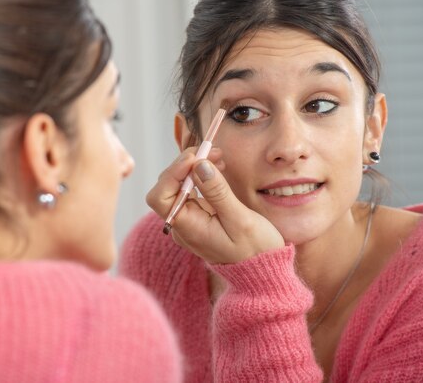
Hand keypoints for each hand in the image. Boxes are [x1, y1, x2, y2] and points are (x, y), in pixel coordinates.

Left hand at [146, 147, 284, 263]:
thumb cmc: (255, 250)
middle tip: (211, 150)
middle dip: (186, 164)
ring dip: (194, 166)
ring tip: (217, 155)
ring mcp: (189, 220)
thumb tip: (199, 165)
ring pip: (178, 185)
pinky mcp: (198, 215)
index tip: (195, 157)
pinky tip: (216, 166)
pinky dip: (200, 174)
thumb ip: (218, 192)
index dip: (173, 172)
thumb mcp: (240, 220)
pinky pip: (190, 190)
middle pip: (167, 187)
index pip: (159, 197)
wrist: (263, 272)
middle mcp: (182, 225)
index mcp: (187, 229)